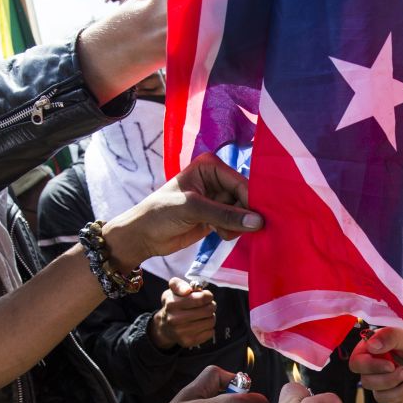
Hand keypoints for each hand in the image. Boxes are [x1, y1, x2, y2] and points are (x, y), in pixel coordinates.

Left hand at [101, 153, 263, 270]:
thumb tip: (258, 222)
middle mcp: (217, 180)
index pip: (241, 183)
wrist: (144, 236)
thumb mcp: (193, 209)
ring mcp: (218, 199)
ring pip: (243, 213)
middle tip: (235, 228)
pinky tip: (219, 234)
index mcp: (211, 167)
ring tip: (221, 232)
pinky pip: (237, 224)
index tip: (259, 219)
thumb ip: (226, 215)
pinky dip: (233, 231)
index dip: (251, 201)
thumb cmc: (161, 213)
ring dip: (237, 226)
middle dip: (243, 215)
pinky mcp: (218, 216)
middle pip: (246, 197)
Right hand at [149, 277, 216, 349]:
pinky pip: (210, 332)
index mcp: (172, 304)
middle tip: (207, 305)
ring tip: (203, 315)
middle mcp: (175, 319)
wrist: (165, 326)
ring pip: (211, 321)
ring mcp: (181, 332)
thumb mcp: (172, 291)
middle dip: (211, 306)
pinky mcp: (188, 342)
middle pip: (208, 310)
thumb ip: (179, 285)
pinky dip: (209, 328)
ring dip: (210, 316)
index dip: (208, 296)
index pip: (201, 299)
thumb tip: (188, 290)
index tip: (206, 296)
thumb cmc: (173, 305)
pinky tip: (201, 324)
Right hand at [348, 328, 402, 402]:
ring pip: (378, 396)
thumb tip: (371, 345)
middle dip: (389, 380)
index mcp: (376, 348)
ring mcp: (385, 380)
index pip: (356, 362)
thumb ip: (391, 337)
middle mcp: (377, 364)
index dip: (369, 367)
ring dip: (399, 390)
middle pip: (366, 382)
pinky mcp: (395, 393)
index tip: (390, 365)